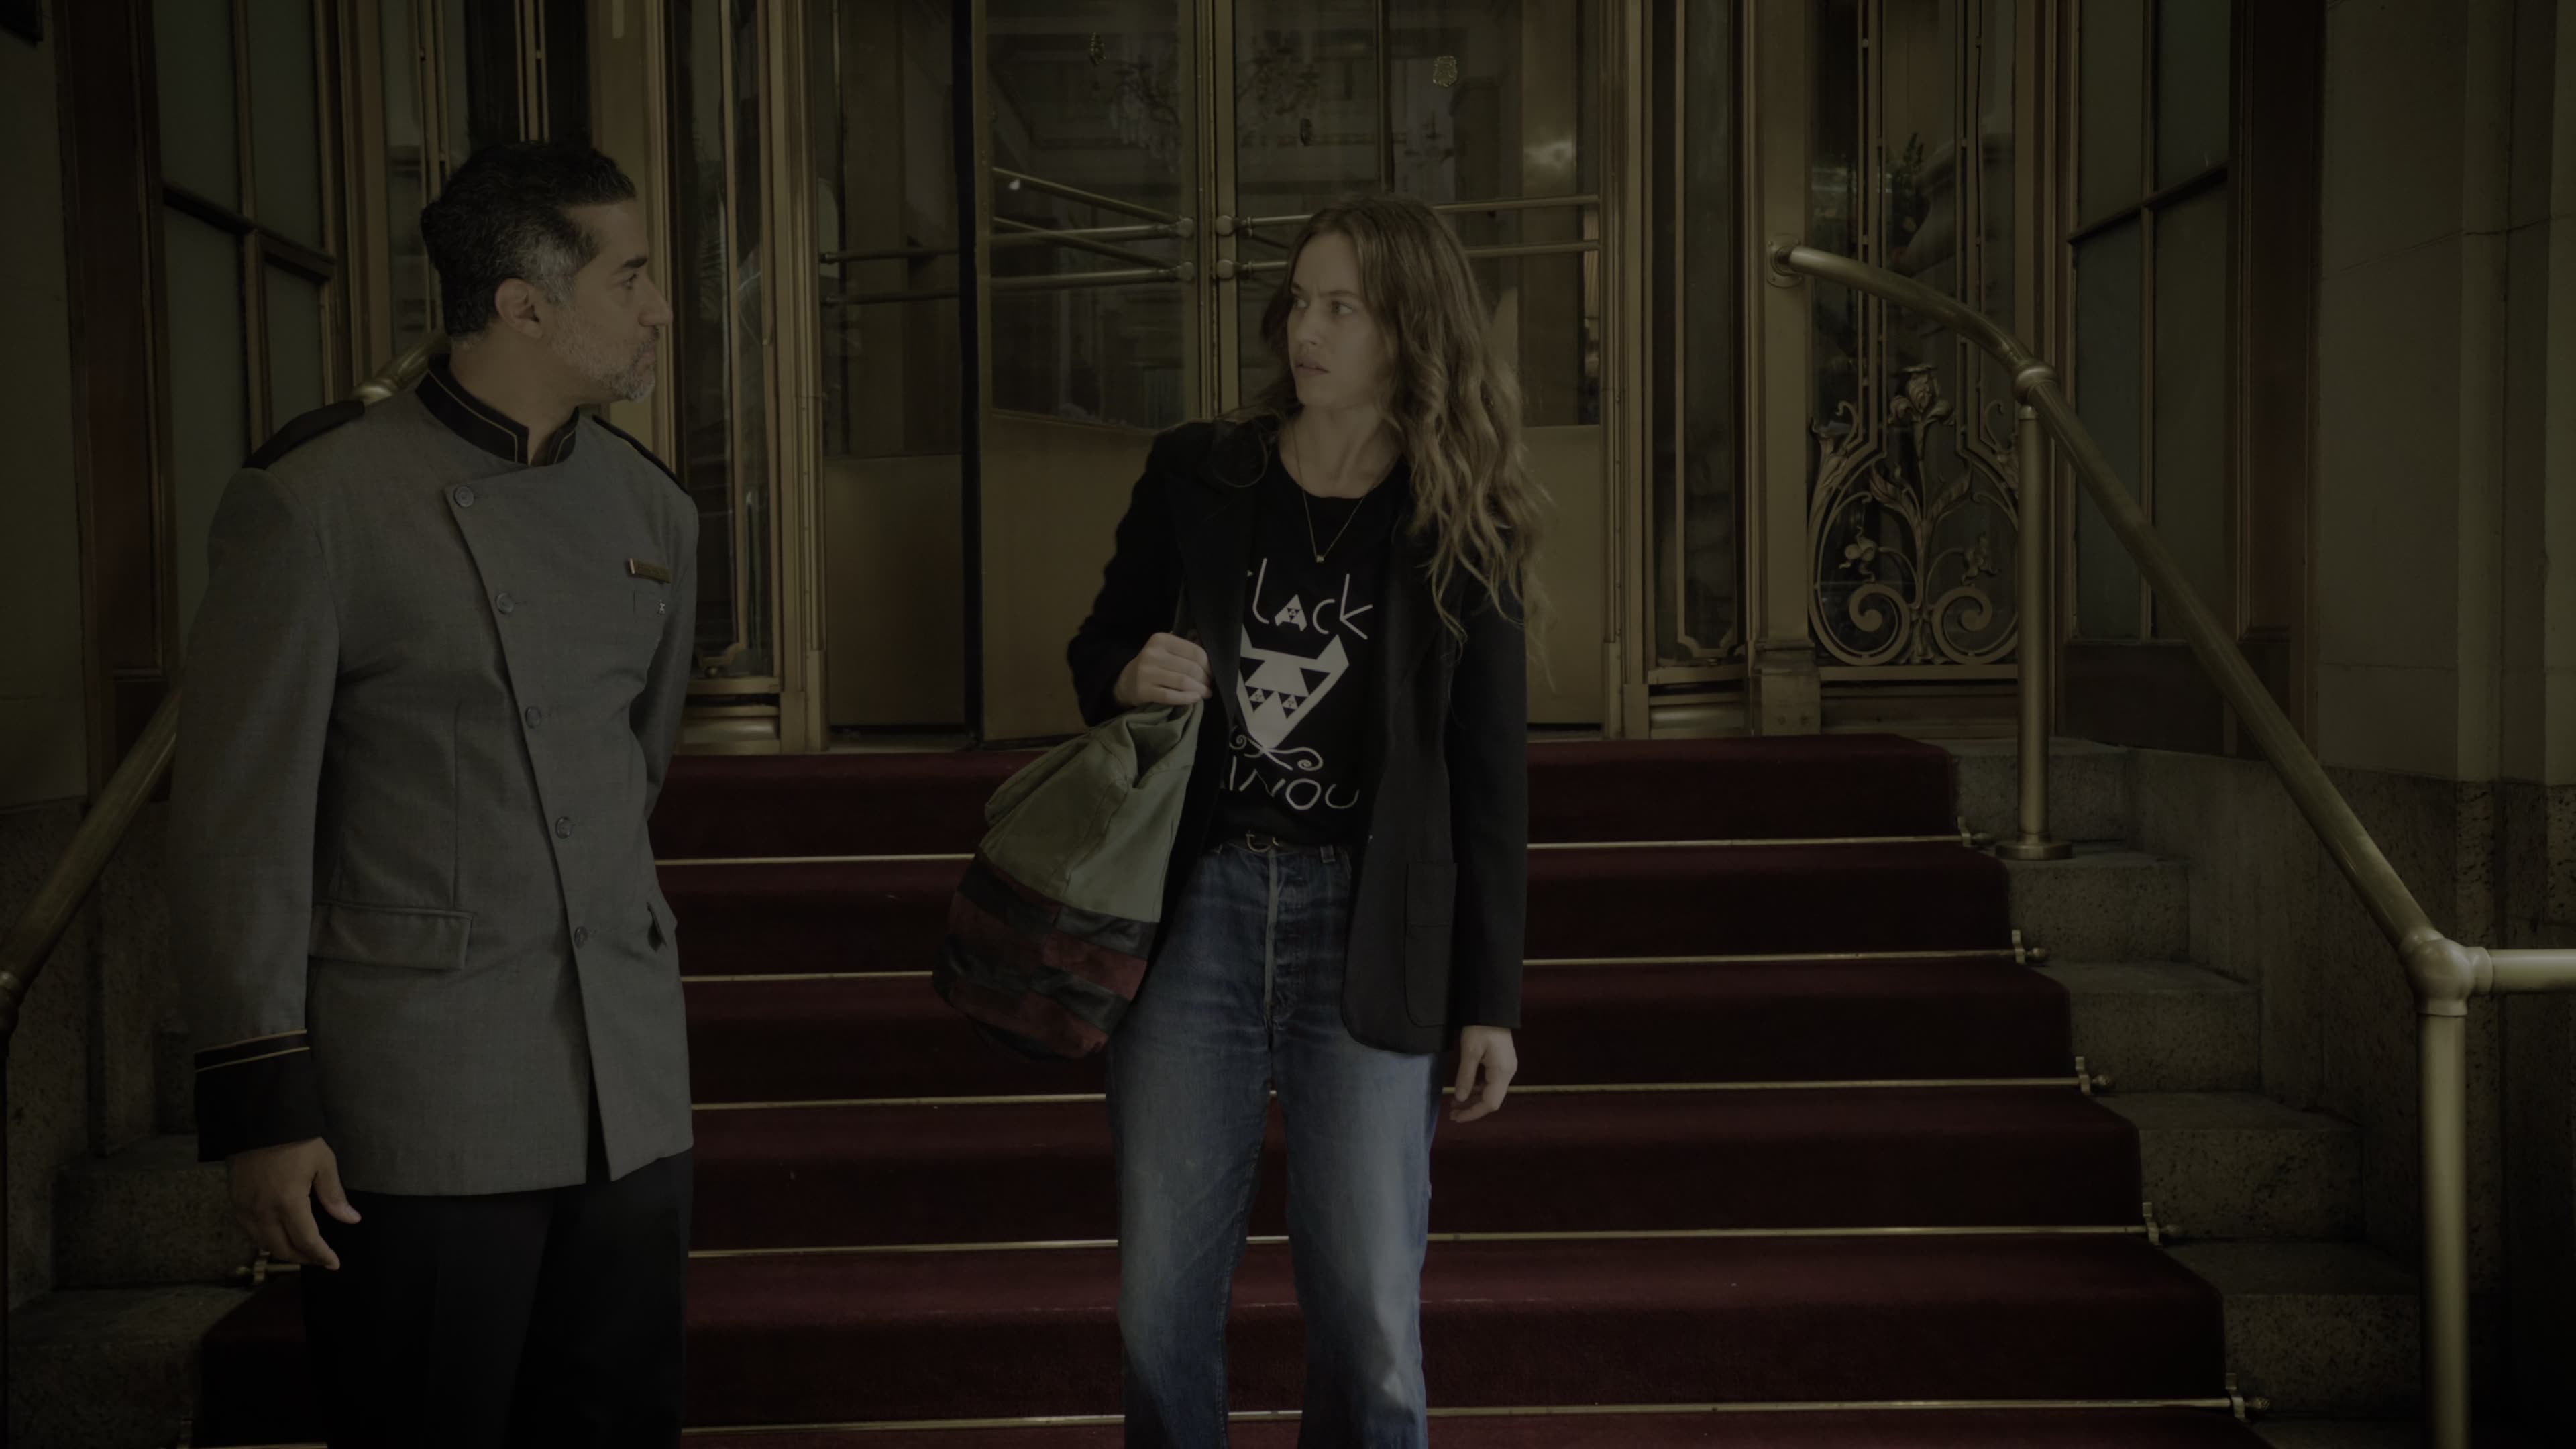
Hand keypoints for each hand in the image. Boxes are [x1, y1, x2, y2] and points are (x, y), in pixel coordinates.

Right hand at [228, 1137, 360, 1269]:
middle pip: (282, 1249)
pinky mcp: (235, 1201)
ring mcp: (244, 1208)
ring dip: (283, 1251)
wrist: (258, 1120)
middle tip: (321, 1259)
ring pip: (263, 1244)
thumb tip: (351, 1219)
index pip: (306, 1241)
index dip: (321, 1255)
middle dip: (303, 1258)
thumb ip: (334, 1195)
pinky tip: (279, 1235)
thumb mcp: (323, 1162)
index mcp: (287, 1202)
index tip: (334, 1263)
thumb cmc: (295, 1139)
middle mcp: (262, 1211)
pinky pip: (249, 1231)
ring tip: (303, 1250)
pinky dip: (266, 1239)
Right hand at [1115, 632, 1211, 708]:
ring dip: (1199, 690)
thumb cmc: (1155, 665)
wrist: (1127, 681)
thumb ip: (1187, 649)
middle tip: (1208, 686)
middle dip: (1205, 679)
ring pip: (1183, 682)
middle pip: (1191, 668)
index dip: (1208, 665)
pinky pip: (1171, 696)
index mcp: (1161, 639)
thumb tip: (1213, 655)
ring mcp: (1146, 673)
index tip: (1211, 673)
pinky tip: (1194, 699)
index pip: (1195, 651)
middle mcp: (1152, 654)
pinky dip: (1186, 698)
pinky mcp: (1143, 691)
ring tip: (1204, 693)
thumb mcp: (1167, 650)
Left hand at [1451, 1027, 1518, 1122]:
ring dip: (1474, 1099)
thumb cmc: (1480, 1028)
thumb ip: (1465, 1077)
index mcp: (1502, 1073)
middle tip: (1452, 1113)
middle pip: (1492, 1100)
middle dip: (1472, 1108)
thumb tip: (1460, 1099)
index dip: (1473, 1113)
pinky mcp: (1502, 1063)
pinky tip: (1466, 1090)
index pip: (1490, 1103)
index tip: (1456, 1118)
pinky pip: (1491, 1083)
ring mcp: (1506, 1068)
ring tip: (1455, 1103)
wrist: (1492, 1008)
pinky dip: (1478, 1089)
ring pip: (1491, 1092)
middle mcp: (1508, 1073)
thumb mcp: (1469, 1052)